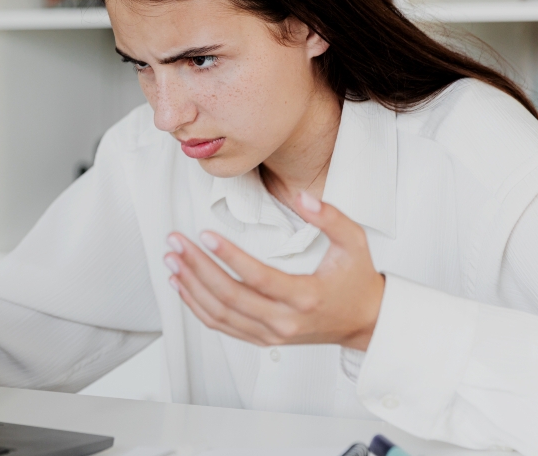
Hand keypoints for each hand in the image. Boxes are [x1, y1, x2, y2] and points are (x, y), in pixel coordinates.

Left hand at [163, 192, 384, 350]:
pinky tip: (182, 284)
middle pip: (230, 297)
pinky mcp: (262, 339)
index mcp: (306, 297)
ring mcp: (271, 334)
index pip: (259, 278)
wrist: (365, 322)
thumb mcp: (354, 242)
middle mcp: (285, 321)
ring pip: (220, 315)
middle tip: (177, 243)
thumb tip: (302, 197)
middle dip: (198, 268)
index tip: (205, 235)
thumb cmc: (356, 280)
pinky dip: (197, 306)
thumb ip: (330, 217)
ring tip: (172, 260)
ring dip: (191, 287)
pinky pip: (222, 326)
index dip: (230, 257)